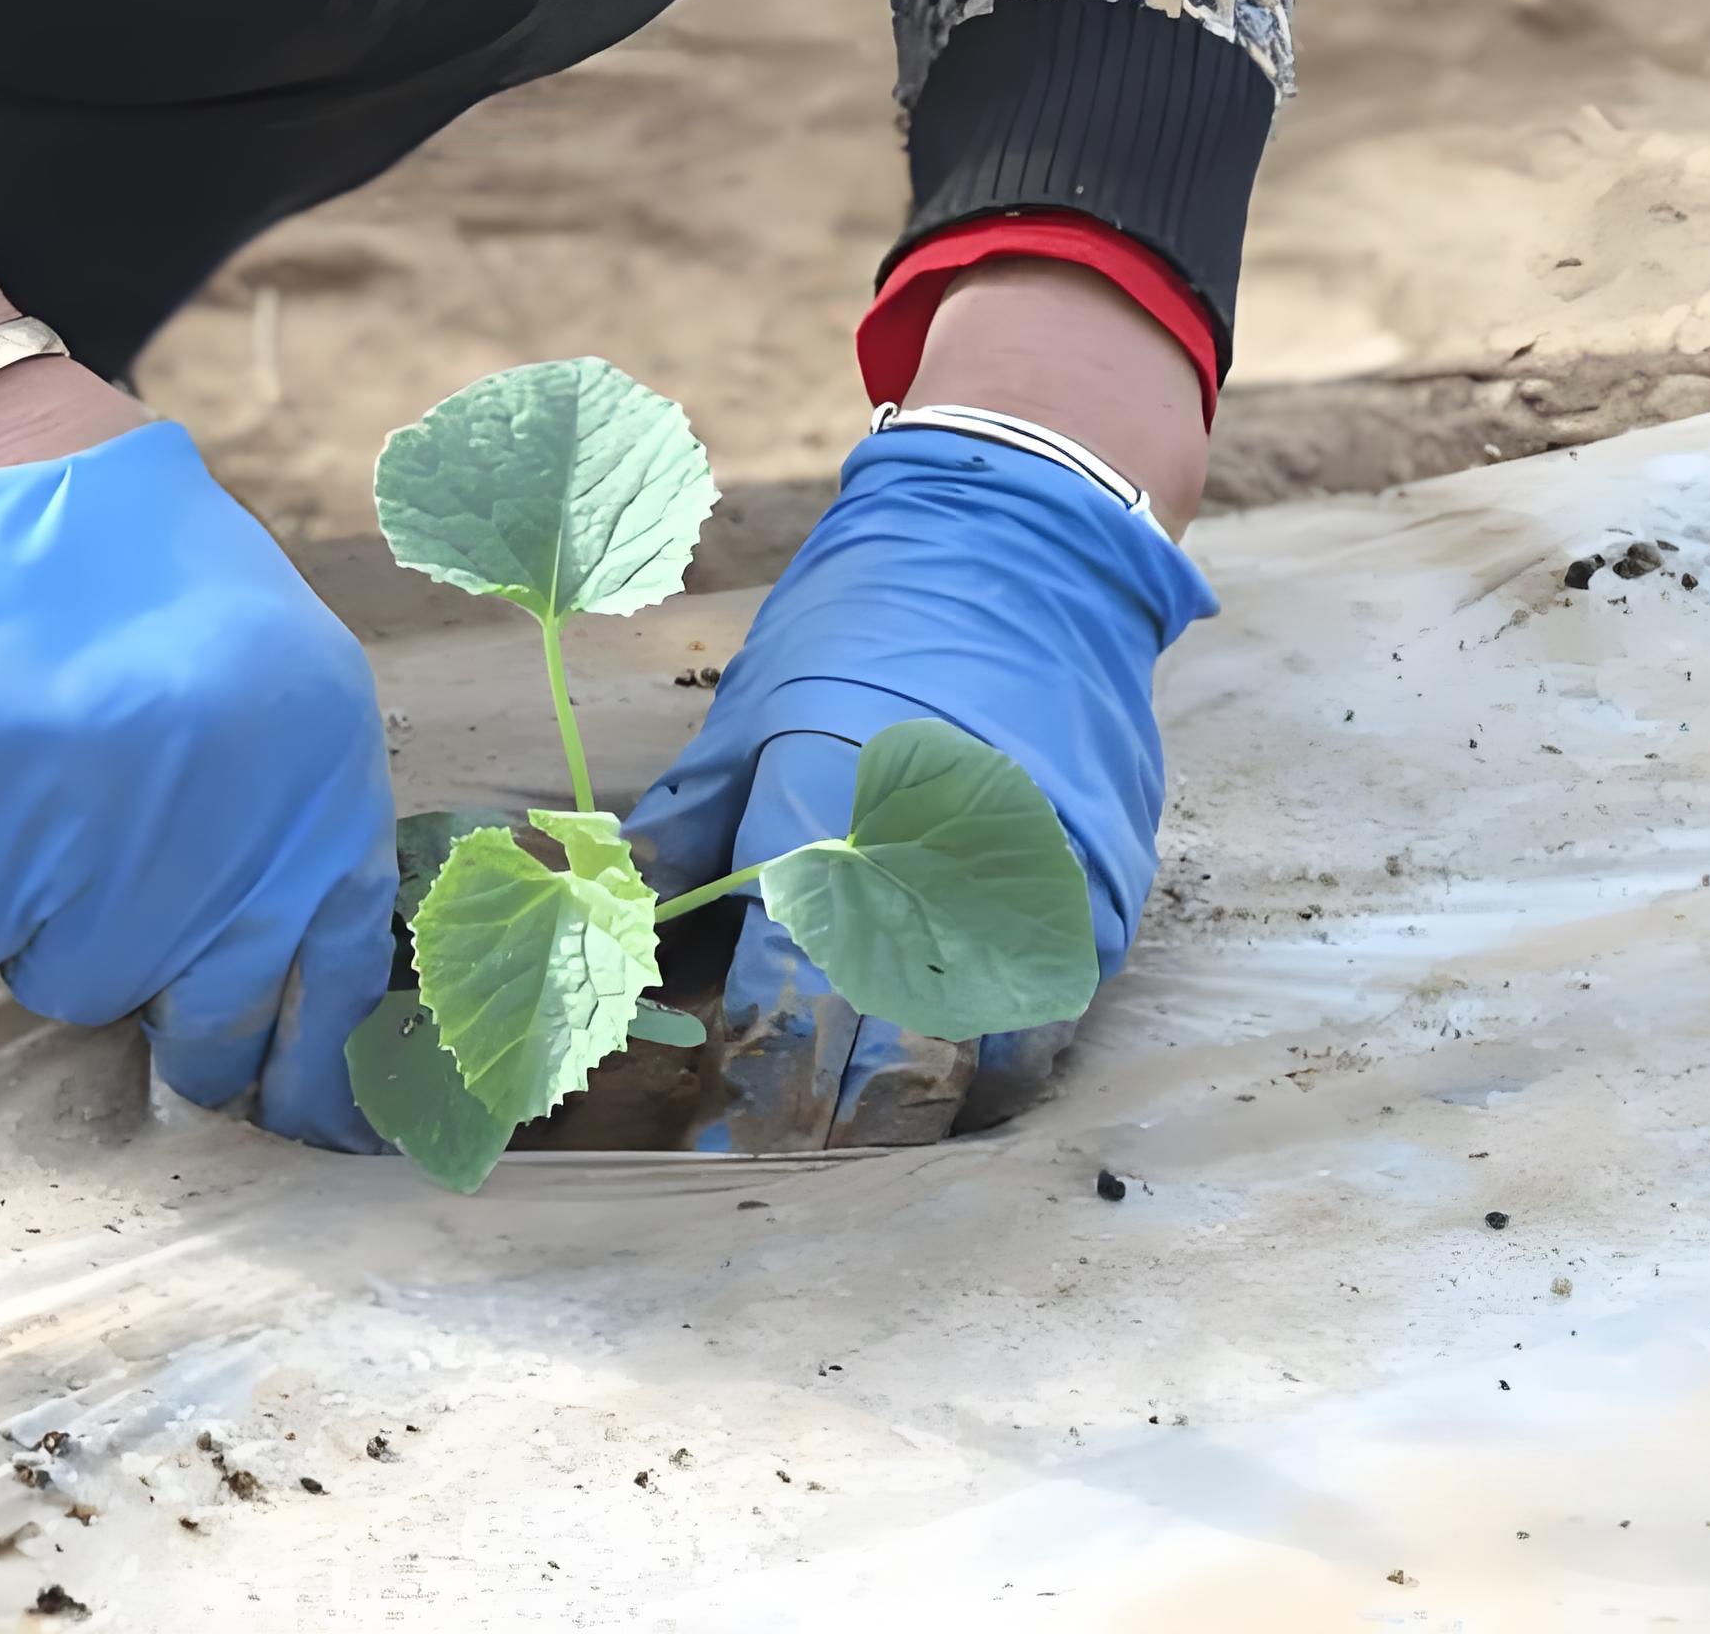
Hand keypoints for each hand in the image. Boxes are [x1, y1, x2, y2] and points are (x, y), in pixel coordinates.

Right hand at [0, 421, 396, 1149]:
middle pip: (194, 1025)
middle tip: (121, 901)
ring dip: (44, 913)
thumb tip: (305, 1043)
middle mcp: (212, 823)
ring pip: (61, 982)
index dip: (313, 1083)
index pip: (336, 995)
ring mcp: (77, 832)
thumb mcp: (288, 694)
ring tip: (37, 781)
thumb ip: (303, 849)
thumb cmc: (147, 593)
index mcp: (317, 785)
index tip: (298, 1131)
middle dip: (163, 996)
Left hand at [625, 422, 1217, 1150]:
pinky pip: (1053, 1018)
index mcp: (830, 817)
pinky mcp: (1105, 888)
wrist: (1027, 549)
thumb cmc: (867, 623)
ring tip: (862, 1138)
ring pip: (979, 1060)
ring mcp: (1035, 884)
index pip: (787, 999)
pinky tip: (950, 1080)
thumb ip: (687, 821)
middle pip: (887, 1056)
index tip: (716, 1143)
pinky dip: (998, 1064)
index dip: (752, 1088)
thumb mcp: (756, 708)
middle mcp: (937, 866)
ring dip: (918, 1114)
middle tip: (782, 1159)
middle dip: (830, 1127)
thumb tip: (605, 903)